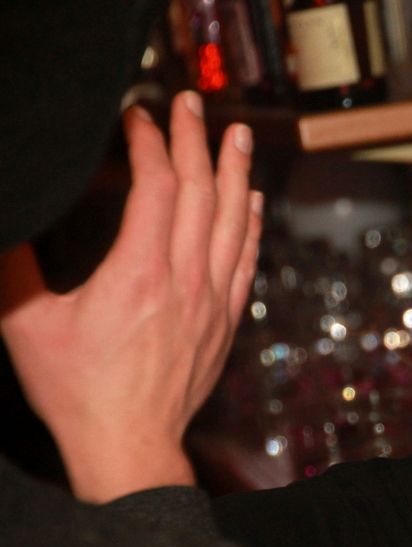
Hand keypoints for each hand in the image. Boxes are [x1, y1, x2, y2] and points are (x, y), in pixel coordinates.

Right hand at [0, 91, 261, 502]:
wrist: (130, 445)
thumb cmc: (78, 391)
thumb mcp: (26, 325)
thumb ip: (14, 266)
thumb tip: (9, 219)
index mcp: (139, 273)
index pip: (156, 187)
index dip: (150, 143)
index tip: (139, 116)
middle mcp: (187, 280)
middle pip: (201, 192)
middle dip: (195, 140)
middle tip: (191, 102)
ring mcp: (213, 299)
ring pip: (233, 221)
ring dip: (235, 172)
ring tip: (237, 134)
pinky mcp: (226, 320)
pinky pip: (247, 258)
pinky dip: (251, 223)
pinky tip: (252, 200)